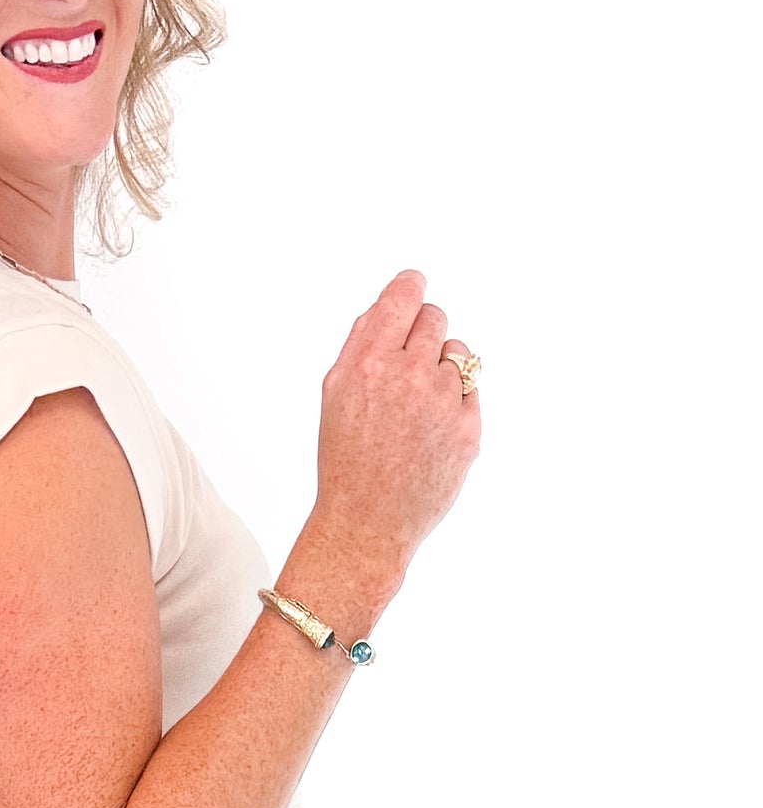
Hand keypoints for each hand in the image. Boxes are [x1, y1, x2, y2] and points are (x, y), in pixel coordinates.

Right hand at [311, 269, 480, 583]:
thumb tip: (385, 308)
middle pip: (434, 318)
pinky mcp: (469, 428)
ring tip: (418, 405)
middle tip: (408, 364)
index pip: (403, 298)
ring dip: (442, 368)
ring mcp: (443, 401)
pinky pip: (472, 389)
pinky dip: (456, 400)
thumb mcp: (334, 395)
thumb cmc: (346, 461)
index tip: (414, 286)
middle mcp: (409, 375)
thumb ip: (359, 345)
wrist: (368, 521)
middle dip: (422, 333)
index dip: (410, 288)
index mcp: (369, 363)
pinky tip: (431, 427)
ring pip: (458, 354)